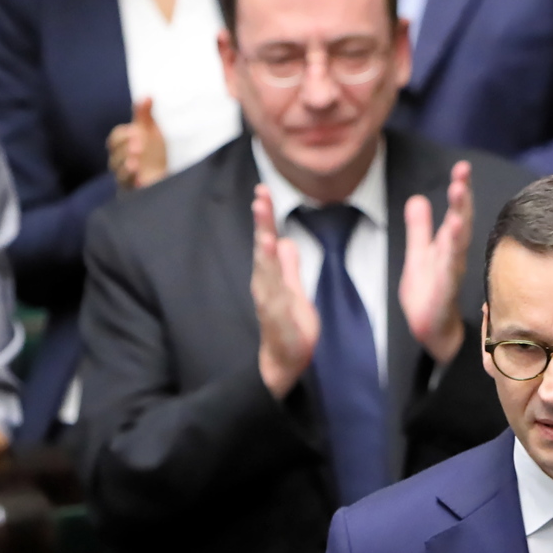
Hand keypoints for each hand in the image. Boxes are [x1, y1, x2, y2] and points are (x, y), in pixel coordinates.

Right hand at [105, 96, 170, 192]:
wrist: (164, 174)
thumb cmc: (153, 151)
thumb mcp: (150, 131)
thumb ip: (145, 115)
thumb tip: (147, 96)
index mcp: (122, 145)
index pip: (115, 139)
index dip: (123, 135)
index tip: (136, 131)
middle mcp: (120, 161)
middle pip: (115, 156)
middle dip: (125, 149)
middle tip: (138, 145)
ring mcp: (126, 176)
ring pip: (118, 172)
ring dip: (126, 165)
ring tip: (136, 162)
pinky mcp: (133, 189)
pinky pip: (127, 186)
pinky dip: (131, 181)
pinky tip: (139, 178)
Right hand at [251, 185, 318, 396]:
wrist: (285, 361)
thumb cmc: (288, 325)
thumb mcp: (292, 288)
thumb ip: (288, 265)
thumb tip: (283, 240)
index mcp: (269, 276)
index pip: (266, 241)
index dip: (264, 217)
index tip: (262, 191)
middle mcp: (264, 286)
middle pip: (262, 251)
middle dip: (261, 225)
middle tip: (260, 199)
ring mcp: (269, 304)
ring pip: (265, 275)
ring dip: (264, 254)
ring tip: (266, 234)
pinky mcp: (278, 323)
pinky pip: (276, 304)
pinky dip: (275, 290)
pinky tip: (277, 283)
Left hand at [397, 159, 472, 364]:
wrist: (431, 331)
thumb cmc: (428, 293)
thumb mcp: (419, 254)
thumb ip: (419, 228)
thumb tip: (417, 198)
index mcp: (448, 245)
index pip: (456, 213)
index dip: (460, 190)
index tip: (462, 167)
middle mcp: (453, 255)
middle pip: (461, 221)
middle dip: (462, 198)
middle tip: (463, 173)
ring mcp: (450, 272)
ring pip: (457, 241)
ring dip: (459, 217)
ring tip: (458, 193)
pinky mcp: (443, 290)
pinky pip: (448, 267)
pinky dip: (451, 250)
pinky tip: (452, 232)